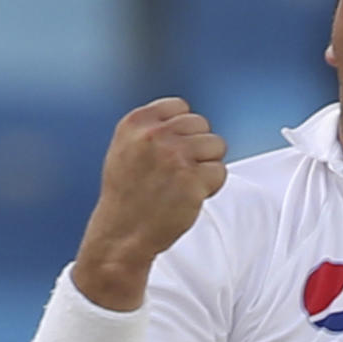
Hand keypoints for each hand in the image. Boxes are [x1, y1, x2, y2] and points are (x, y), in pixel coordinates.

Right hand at [74, 97, 226, 308]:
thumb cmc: (127, 195)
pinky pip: (220, 172)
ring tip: (183, 183)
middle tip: (178, 172)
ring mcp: (176, 157)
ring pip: (216, 146)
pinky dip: (210, 186)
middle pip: (203, 125)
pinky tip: (189, 196)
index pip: (181, 107)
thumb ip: (153, 128)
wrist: (122, 234)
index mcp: (136, 123)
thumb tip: (188, 119)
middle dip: (197, 147)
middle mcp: (156, 135)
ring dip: (206, 166)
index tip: (172, 151)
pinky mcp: (193, 180)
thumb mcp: (126, 148)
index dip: (183, 131)